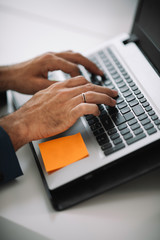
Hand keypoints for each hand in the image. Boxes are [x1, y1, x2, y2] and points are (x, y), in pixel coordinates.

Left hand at [0, 51, 102, 93]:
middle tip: (102, 74)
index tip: (89, 88)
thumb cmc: (22, 80)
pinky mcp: (51, 58)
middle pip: (78, 57)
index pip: (72, 68)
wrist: (12, 75)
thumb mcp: (38, 87)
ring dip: (86, 63)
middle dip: (91, 66)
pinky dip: (78, 63)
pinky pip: (69, 57)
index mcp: (50, 61)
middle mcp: (53, 55)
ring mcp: (52, 55)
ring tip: (96, 71)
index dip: (82, 79)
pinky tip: (81, 70)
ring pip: (74, 55)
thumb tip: (71, 91)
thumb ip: (55, 87)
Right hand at [0, 76, 117, 150]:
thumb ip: (55, 95)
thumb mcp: (43, 97)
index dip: (92, 83)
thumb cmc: (31, 113)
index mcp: (58, 87)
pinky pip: (87, 107)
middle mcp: (65, 92)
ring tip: (113, 102)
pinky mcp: (69, 113)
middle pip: (90, 86)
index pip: (80, 80)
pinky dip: (95, 109)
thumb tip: (62, 99)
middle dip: (104, 89)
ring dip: (105, 98)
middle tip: (113, 92)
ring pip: (92, 95)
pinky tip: (98, 112)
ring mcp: (67, 101)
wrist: (24, 122)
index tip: (98, 87)